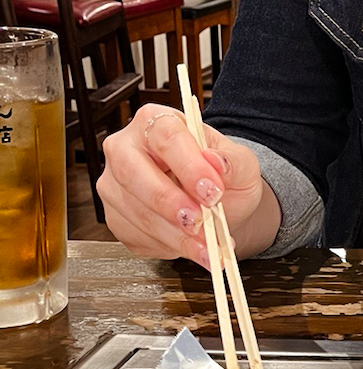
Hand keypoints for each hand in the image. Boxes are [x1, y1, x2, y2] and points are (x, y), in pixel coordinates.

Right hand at [99, 105, 276, 264]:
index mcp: (157, 122)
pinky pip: (135, 235)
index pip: (166, 137)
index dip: (188, 166)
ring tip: (207, 243)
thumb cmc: (223, 176)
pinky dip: (168, 246)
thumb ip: (234, 161)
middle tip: (200, 222)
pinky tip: (191, 247)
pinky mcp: (116, 217)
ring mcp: (115, 184)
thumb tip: (217, 161)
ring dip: (174, 234)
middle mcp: (126, 148)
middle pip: (133, 173)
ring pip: (135, 211)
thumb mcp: (241, 164)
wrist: (217, 205)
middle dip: (169, 202)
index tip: (212, 191)